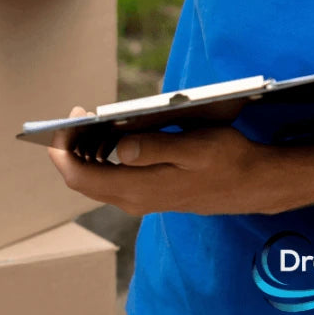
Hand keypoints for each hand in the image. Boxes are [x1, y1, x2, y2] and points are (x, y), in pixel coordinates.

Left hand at [47, 107, 288, 216]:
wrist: (254, 183)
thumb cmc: (227, 160)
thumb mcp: (195, 147)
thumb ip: (156, 148)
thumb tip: (119, 147)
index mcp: (140, 189)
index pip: (82, 178)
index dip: (62, 153)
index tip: (59, 126)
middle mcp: (135, 199)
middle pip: (83, 180)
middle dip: (70, 149)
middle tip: (75, 115)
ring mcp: (141, 198)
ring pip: (96, 179)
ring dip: (85, 152)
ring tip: (87, 121)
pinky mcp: (149, 192)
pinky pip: (112, 177)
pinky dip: (101, 157)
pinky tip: (109, 135)